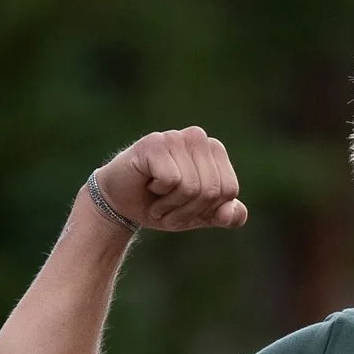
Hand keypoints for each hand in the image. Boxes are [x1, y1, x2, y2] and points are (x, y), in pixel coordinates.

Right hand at [92, 126, 248, 232]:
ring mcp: (175, 137)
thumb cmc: (162, 205)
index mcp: (215, 150)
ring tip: (157, 196)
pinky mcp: (154, 143)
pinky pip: (172, 180)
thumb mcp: (199, 216)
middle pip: (212, 190)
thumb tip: (232, 214)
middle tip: (167, 206)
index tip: (186, 207)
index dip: (207, 210)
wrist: (121, 205)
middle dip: (188, 211)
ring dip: (171, 205)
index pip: (229, 190)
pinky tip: (148, 184)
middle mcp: (198, 137)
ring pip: (192, 187)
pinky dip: (159, 193)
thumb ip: (226, 216)